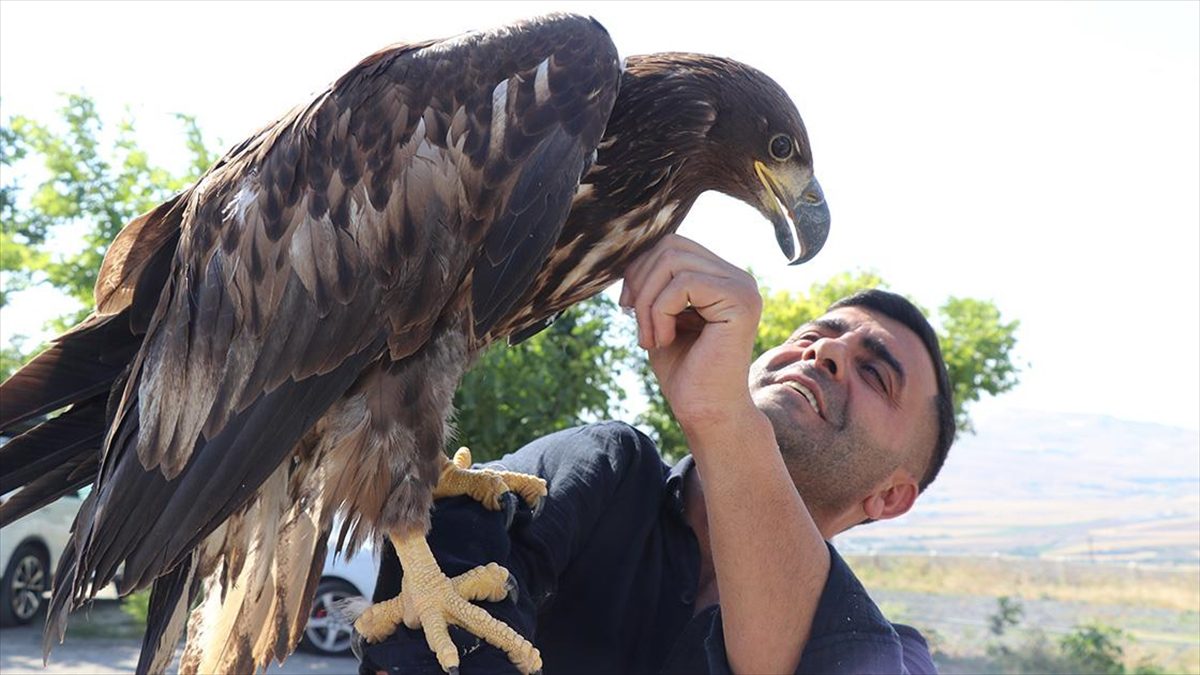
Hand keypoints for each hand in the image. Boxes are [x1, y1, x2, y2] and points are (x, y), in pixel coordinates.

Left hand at [619, 235, 762, 432]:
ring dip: (647, 302)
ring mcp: (743, 288)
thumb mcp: (659, 316)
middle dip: (640, 282)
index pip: (672, 244)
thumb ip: (653, 284)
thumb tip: (628, 253)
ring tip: (649, 338)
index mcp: (721, 277)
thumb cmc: (683, 371)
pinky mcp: (740, 303)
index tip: (627, 307)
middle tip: (633, 322)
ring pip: (673, 262)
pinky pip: (683, 284)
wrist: (707, 413)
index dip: (640, 269)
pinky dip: (660, 312)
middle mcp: (738, 277)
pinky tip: (663, 340)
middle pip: (670, 246)